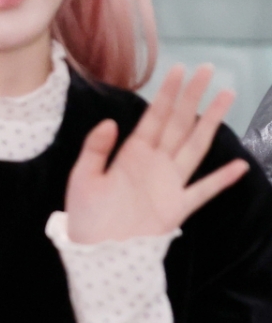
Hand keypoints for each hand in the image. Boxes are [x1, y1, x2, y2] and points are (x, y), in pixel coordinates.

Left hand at [65, 64, 247, 243]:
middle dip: (193, 97)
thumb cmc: (85, 217)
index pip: (154, 117)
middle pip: (178, 123)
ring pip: (195, 146)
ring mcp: (169, 184)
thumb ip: (95, 149)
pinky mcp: (177, 208)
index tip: (180, 69)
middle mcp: (155, 164)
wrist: (95, 253)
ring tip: (226, 96)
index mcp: (132, 154)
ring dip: (211, 122)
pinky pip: (203, 191)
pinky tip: (240, 166)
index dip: (167, 93)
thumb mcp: (83, 179)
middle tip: (207, 69)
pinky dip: (221, 180)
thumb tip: (110, 122)